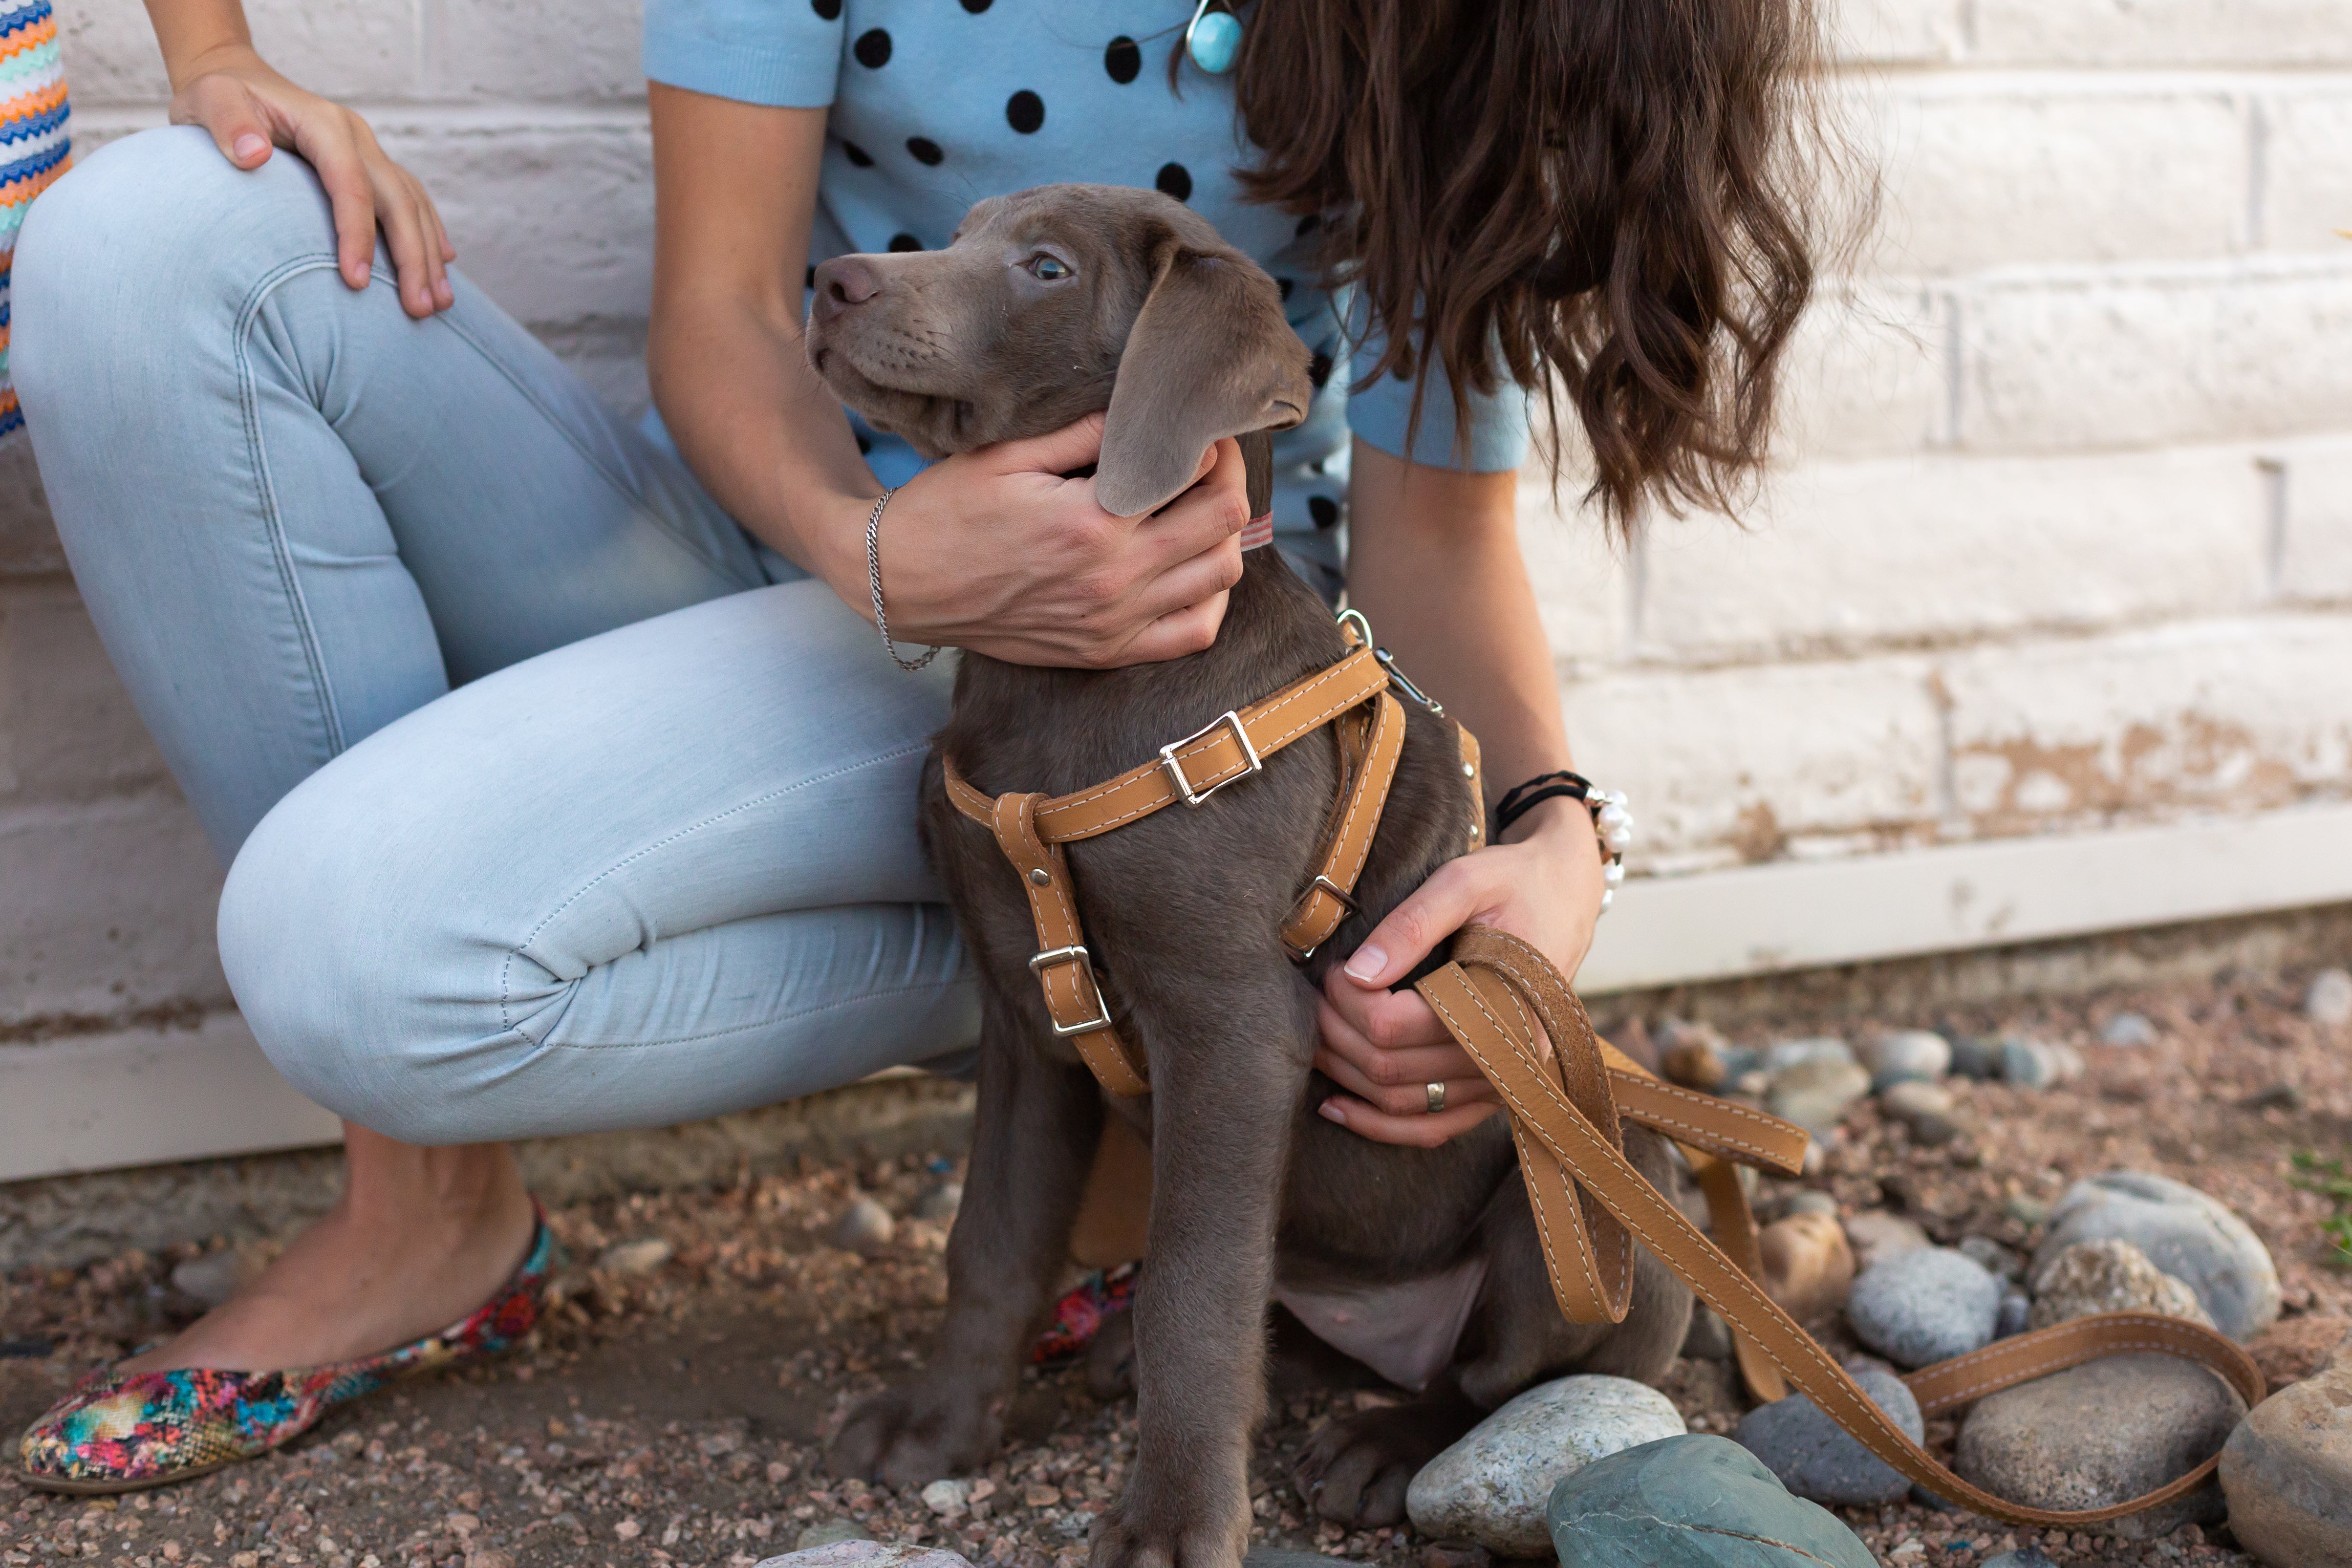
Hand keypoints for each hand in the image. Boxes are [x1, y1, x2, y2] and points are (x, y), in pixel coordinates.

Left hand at [167, 45, 453, 317]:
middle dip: (413, 257)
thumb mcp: (210, 99)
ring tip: (440, 303)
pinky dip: (430, 232)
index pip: (351, 185)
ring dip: (429, 255)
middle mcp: (357, 137)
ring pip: (413, 205)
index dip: (358, 235)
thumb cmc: (217, 96)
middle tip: (421, 310)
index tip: (358, 283)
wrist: (233, 76)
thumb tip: (255, 156)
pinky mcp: (371, 164)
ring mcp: (369, 150)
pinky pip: (411, 199)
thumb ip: (228, 124)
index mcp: (324, 125)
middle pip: (398, 201)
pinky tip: (442, 264)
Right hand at [865, 415, 1248, 666]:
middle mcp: (1113, 577)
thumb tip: (1143, 412)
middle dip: (1229, 479)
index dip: (1210, 442)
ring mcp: (1113, 621)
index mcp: (1091, 522)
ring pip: (1221, 578)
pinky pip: (1193, 634)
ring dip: (1225, 537)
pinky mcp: (1105, 651)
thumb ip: (1083, 433)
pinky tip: (1194, 570)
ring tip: (1202, 509)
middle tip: (1210, 459)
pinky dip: (1211, 599)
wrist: (899, 584)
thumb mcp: (1007, 455)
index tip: (1198, 427)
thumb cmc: (945, 511)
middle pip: (1224, 524)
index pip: (1195, 474)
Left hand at [1313, 796, 1603, 1146]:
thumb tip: (1356, 972)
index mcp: (1506, 1003)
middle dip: (1337, 1033)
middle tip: (1313, 997)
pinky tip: (1336, 1105)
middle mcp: (1510, 1057)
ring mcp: (1503, 1083)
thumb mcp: (1465, 880)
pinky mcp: (1494, 1093)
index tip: (1332, 968)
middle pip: (1391, 1068)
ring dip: (1347, 1076)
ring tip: (1313, 1038)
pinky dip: (1380, 1125)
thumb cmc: (1514, 883)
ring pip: (1402, 1103)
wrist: (1563, 897)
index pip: (1397, 1024)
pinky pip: (1432, 1127)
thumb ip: (1411, 924)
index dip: (1347, 1000)